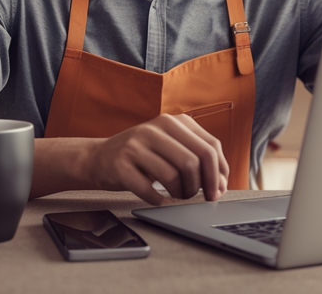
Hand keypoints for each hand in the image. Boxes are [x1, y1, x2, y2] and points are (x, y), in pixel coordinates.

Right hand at [87, 114, 229, 205]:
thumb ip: (196, 157)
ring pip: (174, 176)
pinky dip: (158, 200)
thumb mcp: (170, 145)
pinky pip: (149, 190)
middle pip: (194, 162)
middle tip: (199, 197)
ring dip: (180, 194)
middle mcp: (156, 128)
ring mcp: (136, 144)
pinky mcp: (121, 164)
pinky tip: (158, 199)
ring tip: (176, 196)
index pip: (210, 147)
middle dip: (202, 186)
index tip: (219, 190)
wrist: (99, 157)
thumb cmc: (142, 156)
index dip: (219, 173)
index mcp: (174, 122)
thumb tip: (222, 183)